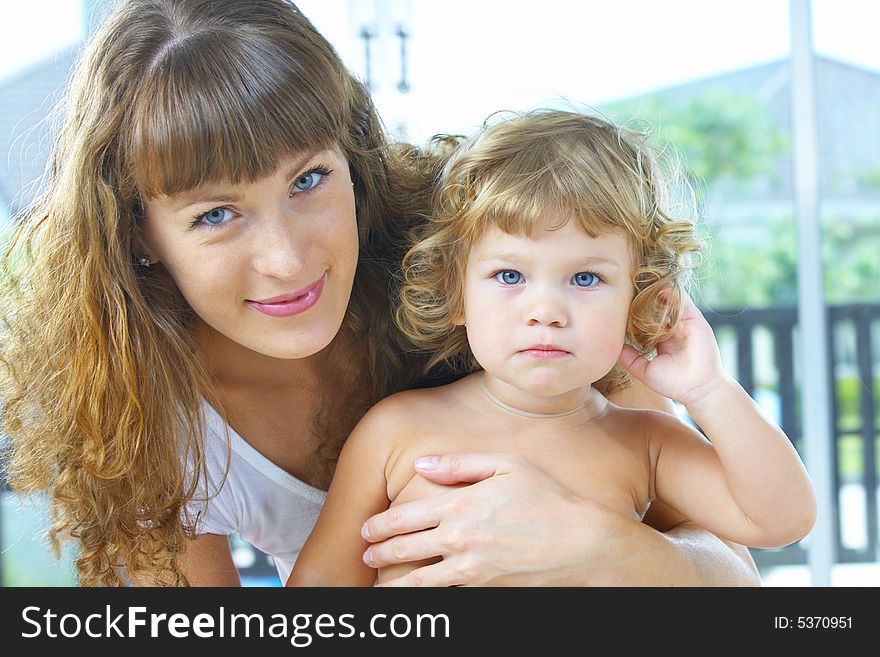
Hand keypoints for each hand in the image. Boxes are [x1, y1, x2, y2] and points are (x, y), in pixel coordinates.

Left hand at [360, 452, 654, 585]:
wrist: (581, 543)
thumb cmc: (546, 498)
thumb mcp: (507, 465)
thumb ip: (460, 463)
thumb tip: (421, 465)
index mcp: (461, 502)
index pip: (405, 516)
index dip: (380, 524)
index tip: (367, 529)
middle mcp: (460, 537)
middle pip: (405, 548)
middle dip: (379, 553)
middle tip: (366, 556)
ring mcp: (470, 567)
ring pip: (418, 581)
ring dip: (392, 583)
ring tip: (379, 585)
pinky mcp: (483, 589)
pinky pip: (444, 595)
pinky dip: (424, 597)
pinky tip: (416, 596)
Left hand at [619, 290, 727, 406]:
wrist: (697, 388)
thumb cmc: (672, 383)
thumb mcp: (644, 370)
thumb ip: (630, 358)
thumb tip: (616, 346)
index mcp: (660, 340)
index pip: (644, 321)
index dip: (633, 314)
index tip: (619, 306)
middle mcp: (671, 329)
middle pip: (656, 309)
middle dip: (643, 300)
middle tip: (627, 289)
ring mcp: (683, 323)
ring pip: (668, 302)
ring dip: (656, 292)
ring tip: (641, 282)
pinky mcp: (694, 319)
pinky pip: (682, 301)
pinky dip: (672, 292)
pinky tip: (660, 285)